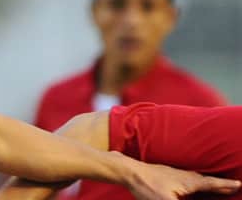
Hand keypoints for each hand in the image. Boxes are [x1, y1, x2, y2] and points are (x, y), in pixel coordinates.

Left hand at [121, 154, 240, 198]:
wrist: (127, 171)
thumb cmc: (147, 187)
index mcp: (188, 181)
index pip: (210, 184)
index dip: (224, 186)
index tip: (239, 184)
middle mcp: (183, 175)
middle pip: (205, 180)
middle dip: (218, 183)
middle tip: (232, 185)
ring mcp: (172, 172)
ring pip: (194, 177)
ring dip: (206, 181)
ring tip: (214, 184)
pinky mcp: (163, 173)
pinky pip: (184, 176)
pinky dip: (192, 179)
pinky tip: (187, 180)